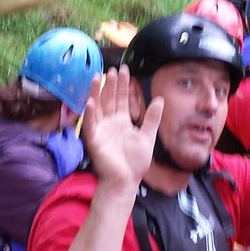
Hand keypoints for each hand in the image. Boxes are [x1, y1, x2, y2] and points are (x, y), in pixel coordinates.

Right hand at [80, 66, 163, 192]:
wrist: (126, 181)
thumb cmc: (135, 162)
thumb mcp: (147, 136)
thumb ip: (152, 118)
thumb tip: (160, 99)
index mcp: (121, 121)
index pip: (120, 99)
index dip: (122, 85)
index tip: (124, 71)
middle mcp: (109, 123)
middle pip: (109, 99)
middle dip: (111, 85)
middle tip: (114, 69)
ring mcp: (100, 130)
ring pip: (97, 107)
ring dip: (96, 93)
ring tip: (98, 77)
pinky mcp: (94, 140)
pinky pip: (90, 125)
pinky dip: (90, 114)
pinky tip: (91, 102)